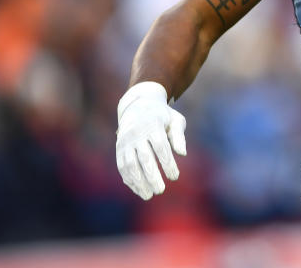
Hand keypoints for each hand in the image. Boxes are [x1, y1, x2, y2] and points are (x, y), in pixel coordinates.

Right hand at [115, 81, 186, 199]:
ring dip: (138, 181)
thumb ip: (179, 136)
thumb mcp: (175, 120)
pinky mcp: (119, 148)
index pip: (161, 147)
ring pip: (130, 164)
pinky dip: (129, 180)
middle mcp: (137, 133)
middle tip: (161, 191)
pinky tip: (139, 190)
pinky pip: (122, 166)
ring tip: (149, 195)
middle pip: (144, 157)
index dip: (167, 163)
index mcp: (153, 125)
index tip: (175, 177)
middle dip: (152, 176)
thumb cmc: (162, 116)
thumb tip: (182, 154)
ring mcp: (125, 141)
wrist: (137, 105)